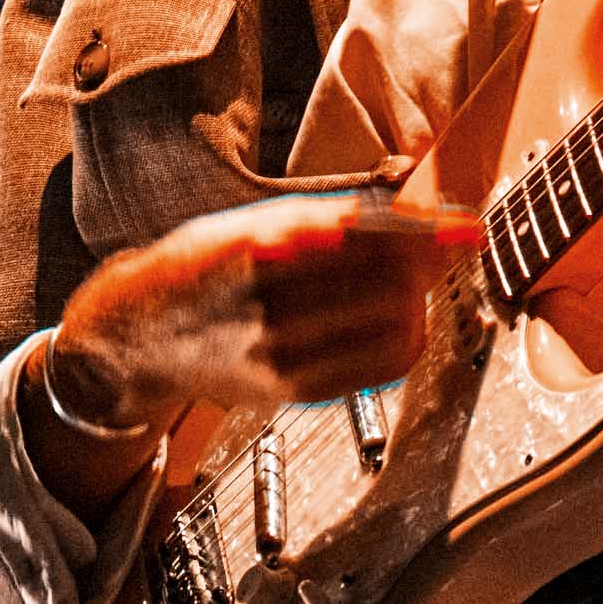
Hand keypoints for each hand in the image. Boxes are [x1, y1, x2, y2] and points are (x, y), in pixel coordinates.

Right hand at [48, 191, 482, 433]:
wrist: (139, 337)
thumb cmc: (198, 268)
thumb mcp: (249, 223)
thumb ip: (321, 218)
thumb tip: (402, 213)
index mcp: (258, 246)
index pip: (362, 238)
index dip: (423, 234)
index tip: (463, 228)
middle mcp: (269, 303)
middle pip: (385, 284)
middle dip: (428, 264)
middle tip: (446, 246)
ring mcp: (280, 352)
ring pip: (388, 329)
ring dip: (419, 302)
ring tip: (418, 282)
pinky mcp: (289, 390)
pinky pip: (373, 370)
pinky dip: (402, 340)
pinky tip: (402, 321)